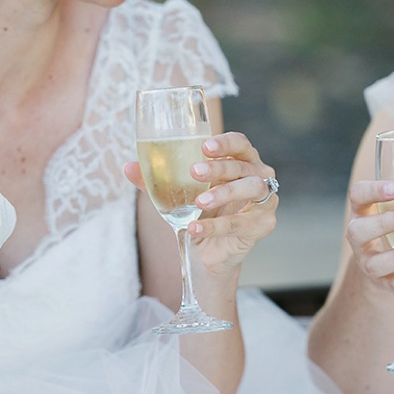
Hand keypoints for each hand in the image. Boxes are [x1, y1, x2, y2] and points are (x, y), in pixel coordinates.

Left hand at [125, 131, 277, 274]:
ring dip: (225, 192)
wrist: (205, 251)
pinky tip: (195, 227)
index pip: (241, 143)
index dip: (226, 142)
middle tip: (194, 172)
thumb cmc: (197, 212)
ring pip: (252, 188)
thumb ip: (155, 180)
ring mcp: (265, 201)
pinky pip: (242, 223)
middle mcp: (258, 177)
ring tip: (199, 202)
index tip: (204, 146)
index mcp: (241, 162)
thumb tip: (128, 167)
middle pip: (244, 165)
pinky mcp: (263, 225)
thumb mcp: (175, 194)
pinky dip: (217, 225)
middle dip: (219, 167)